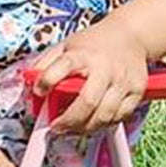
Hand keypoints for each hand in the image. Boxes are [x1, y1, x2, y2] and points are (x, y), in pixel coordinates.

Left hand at [28, 19, 151, 133]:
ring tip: (72, 130)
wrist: (130, 36)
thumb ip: (46, 63)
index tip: (38, 92)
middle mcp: (104, 68)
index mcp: (83, 54)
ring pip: (105, 115)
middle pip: (88, 101)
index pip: (61, 67)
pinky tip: (92, 124)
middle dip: (70, 120)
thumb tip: (28, 82)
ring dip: (86, 128)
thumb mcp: (65, 46)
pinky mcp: (137, 92)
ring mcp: (123, 81)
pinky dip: (104, 125)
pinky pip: (120, 117)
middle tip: (57, 128)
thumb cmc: (93, 44)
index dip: (46, 81)